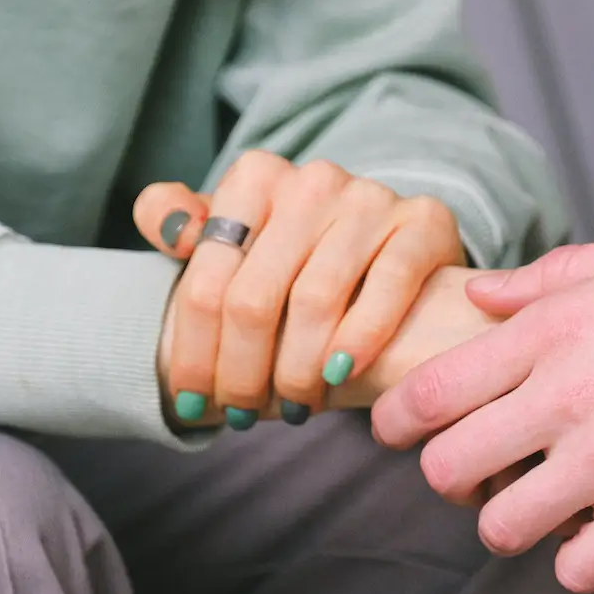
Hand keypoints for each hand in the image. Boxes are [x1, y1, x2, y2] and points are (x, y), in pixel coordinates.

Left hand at [135, 152, 463, 426]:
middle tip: (242, 416)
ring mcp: (370, 198)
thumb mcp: (231, 235)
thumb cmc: (294, 256)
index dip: (194, 353)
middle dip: (242, 373)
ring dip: (298, 371)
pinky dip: (360, 339)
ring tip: (294, 407)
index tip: (191, 403)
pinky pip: (388, 286)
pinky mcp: (423, 221)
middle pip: (254, 299)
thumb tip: (170, 229)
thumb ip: (179, 222)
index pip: (207, 281)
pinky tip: (340, 376)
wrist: (390, 245)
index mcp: (255, 177)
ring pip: (315, 301)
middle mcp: (311, 180)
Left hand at [371, 227, 593, 591]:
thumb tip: (486, 292)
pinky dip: (587, 561)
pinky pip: (578, 567)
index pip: (432, 387)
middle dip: (453, 480)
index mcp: (562, 323)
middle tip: (481, 479)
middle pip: (446, 467)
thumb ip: (565, 275)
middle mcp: (569, 391)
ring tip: (549, 512)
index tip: (399, 432)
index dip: (398, 420)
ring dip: (518, 525)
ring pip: (501, 527)